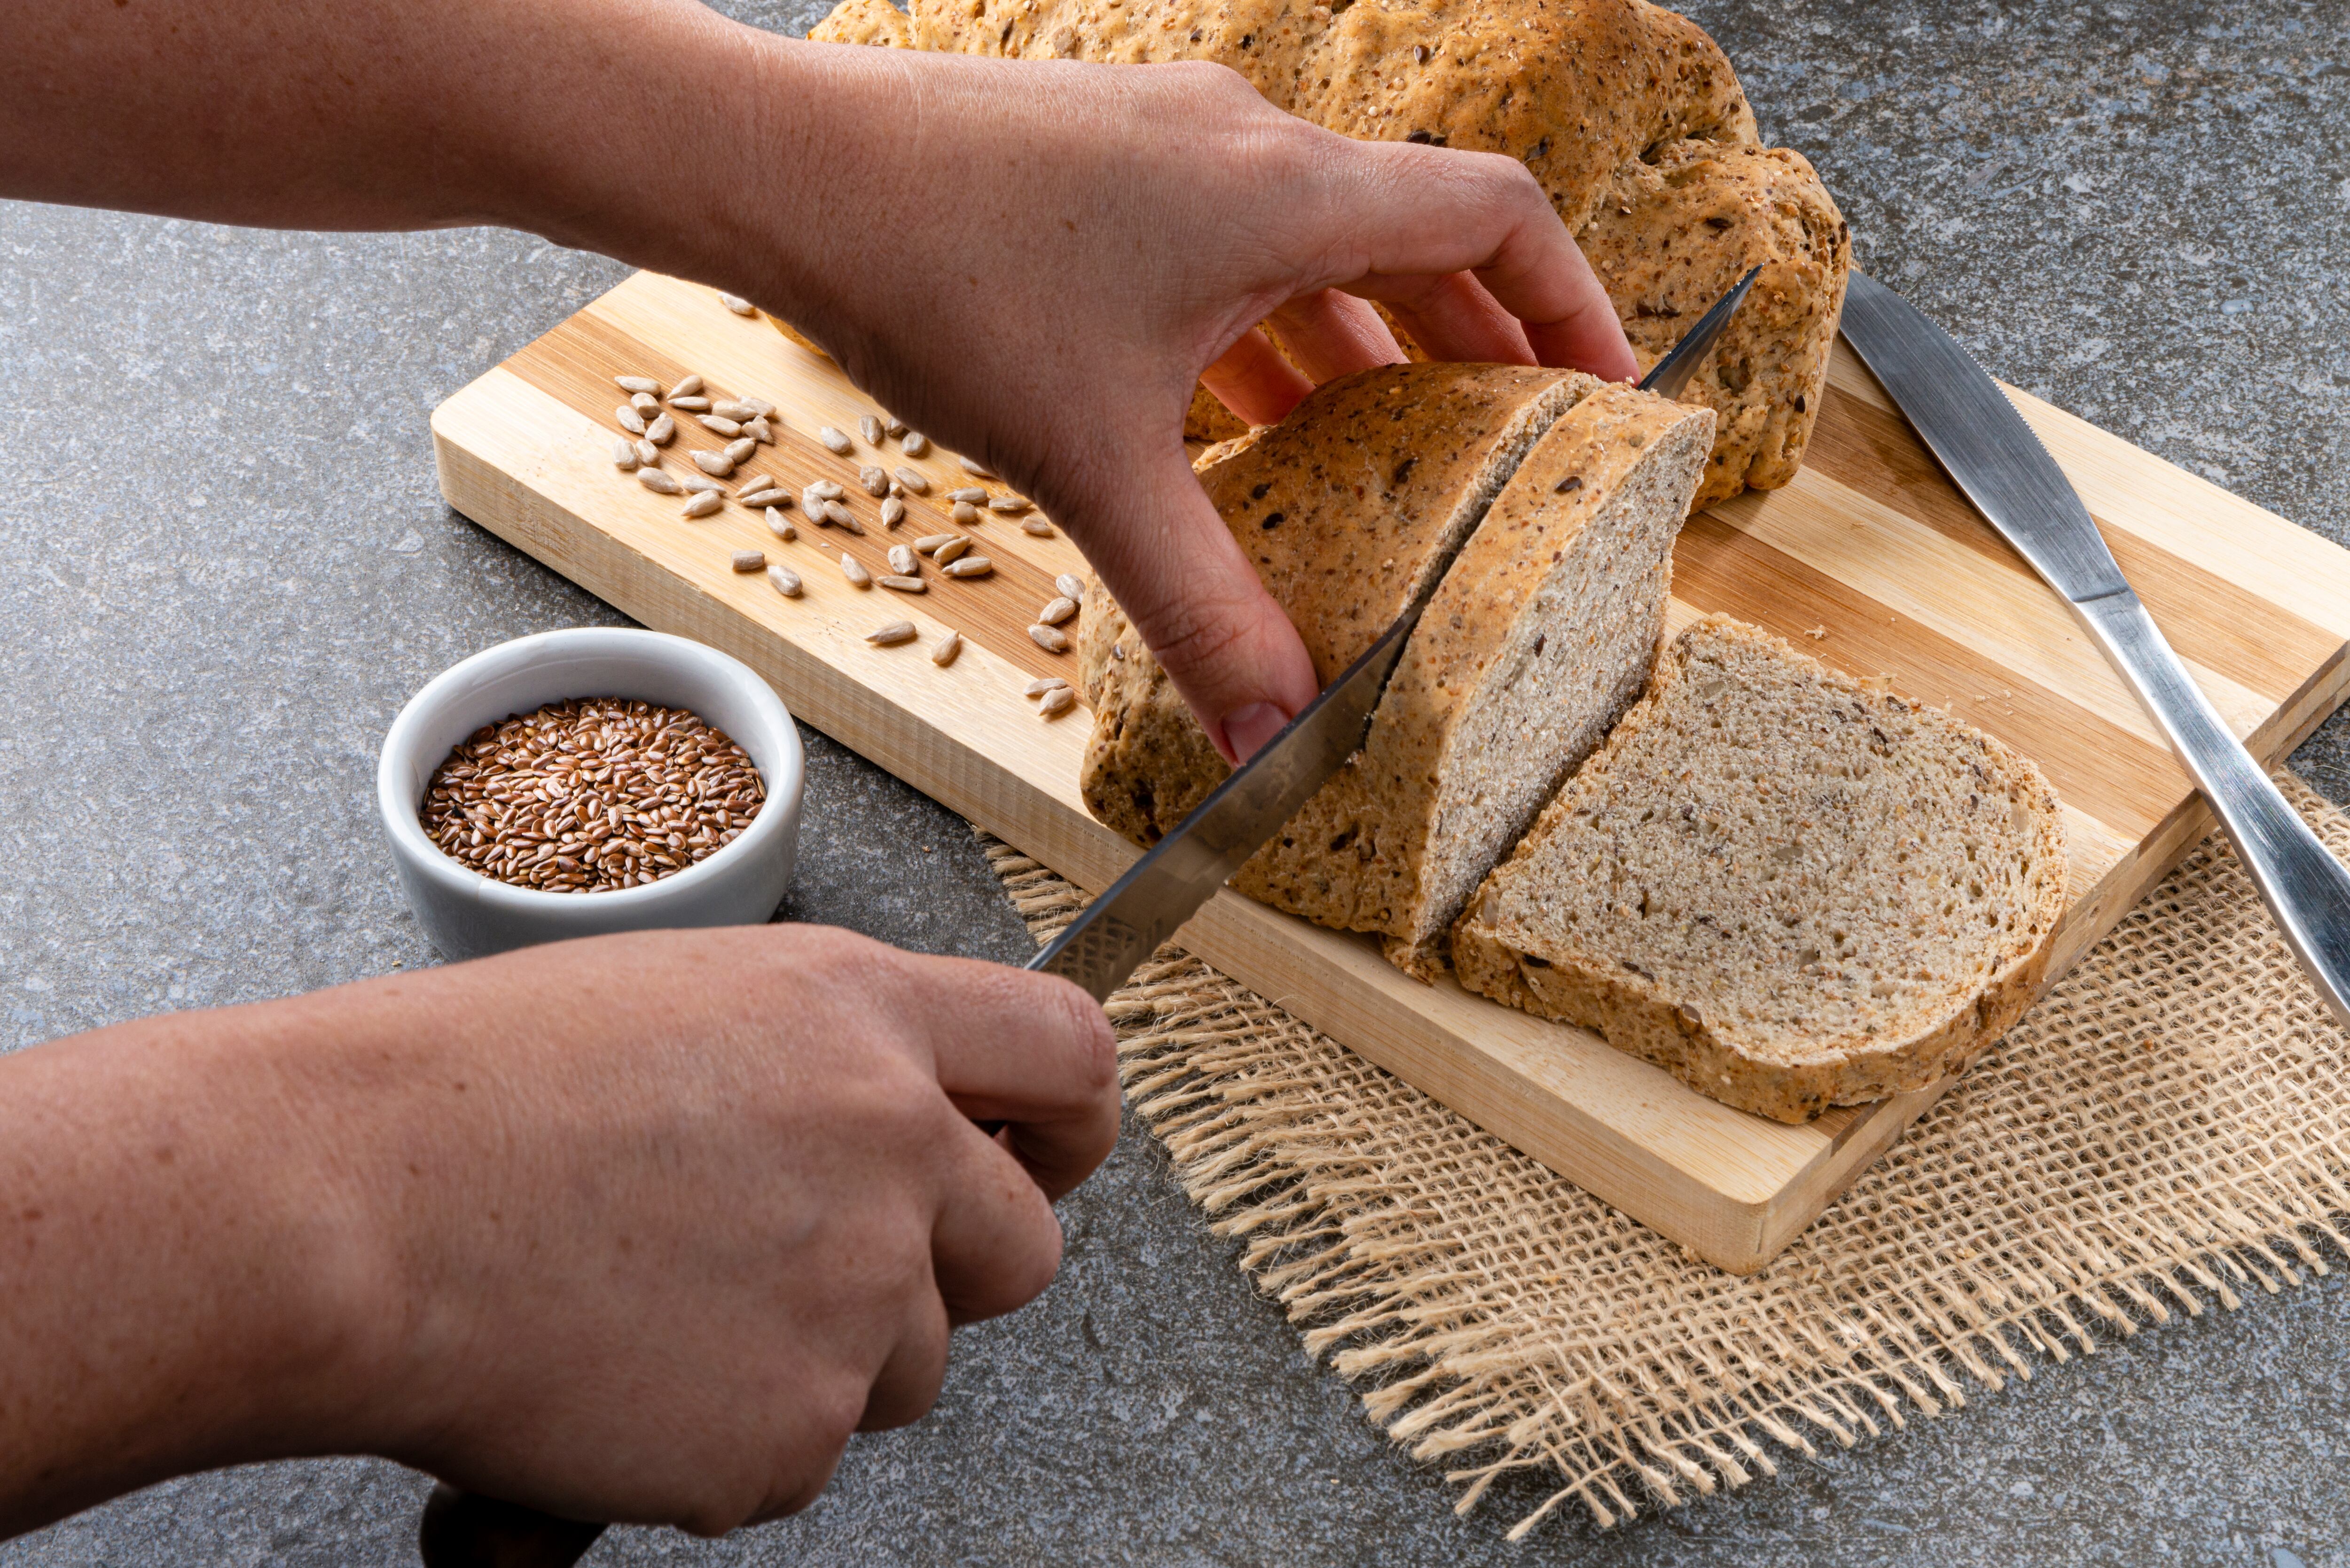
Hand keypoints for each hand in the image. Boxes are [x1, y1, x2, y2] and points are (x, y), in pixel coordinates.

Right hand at [0, 926, 1116, 1537]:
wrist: (348, 1208)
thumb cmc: (469, 1091)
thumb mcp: (684, 1004)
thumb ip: (822, 1057)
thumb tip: (896, 1118)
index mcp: (862, 1015)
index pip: (1067, 1058)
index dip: (1068, 1122)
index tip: (1045, 1154)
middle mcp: (890, 1147)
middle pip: (1024, 1246)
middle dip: (950, 1271)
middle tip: (828, 1269)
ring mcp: (853, 1298)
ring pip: (913, 1366)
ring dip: (823, 1358)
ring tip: (665, 1309)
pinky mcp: (790, 1432)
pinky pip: (801, 1455)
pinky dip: (724, 1439)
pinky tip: (618, 1378)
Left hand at [698, 50, 1639, 761]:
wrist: (791, 174)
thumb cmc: (941, 275)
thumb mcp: (1097, 462)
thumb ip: (1197, 600)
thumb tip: (1267, 729)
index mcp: (1284, 193)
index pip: (1494, 214)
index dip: (1572, 299)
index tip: (1603, 385)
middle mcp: (1245, 148)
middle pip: (1414, 234)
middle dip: (1472, 343)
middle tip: (1506, 440)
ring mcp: (1172, 147)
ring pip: (1313, 244)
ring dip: (1359, 339)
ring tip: (1382, 441)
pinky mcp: (1106, 166)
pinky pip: (1228, 243)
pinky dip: (1263, 324)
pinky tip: (1237, 412)